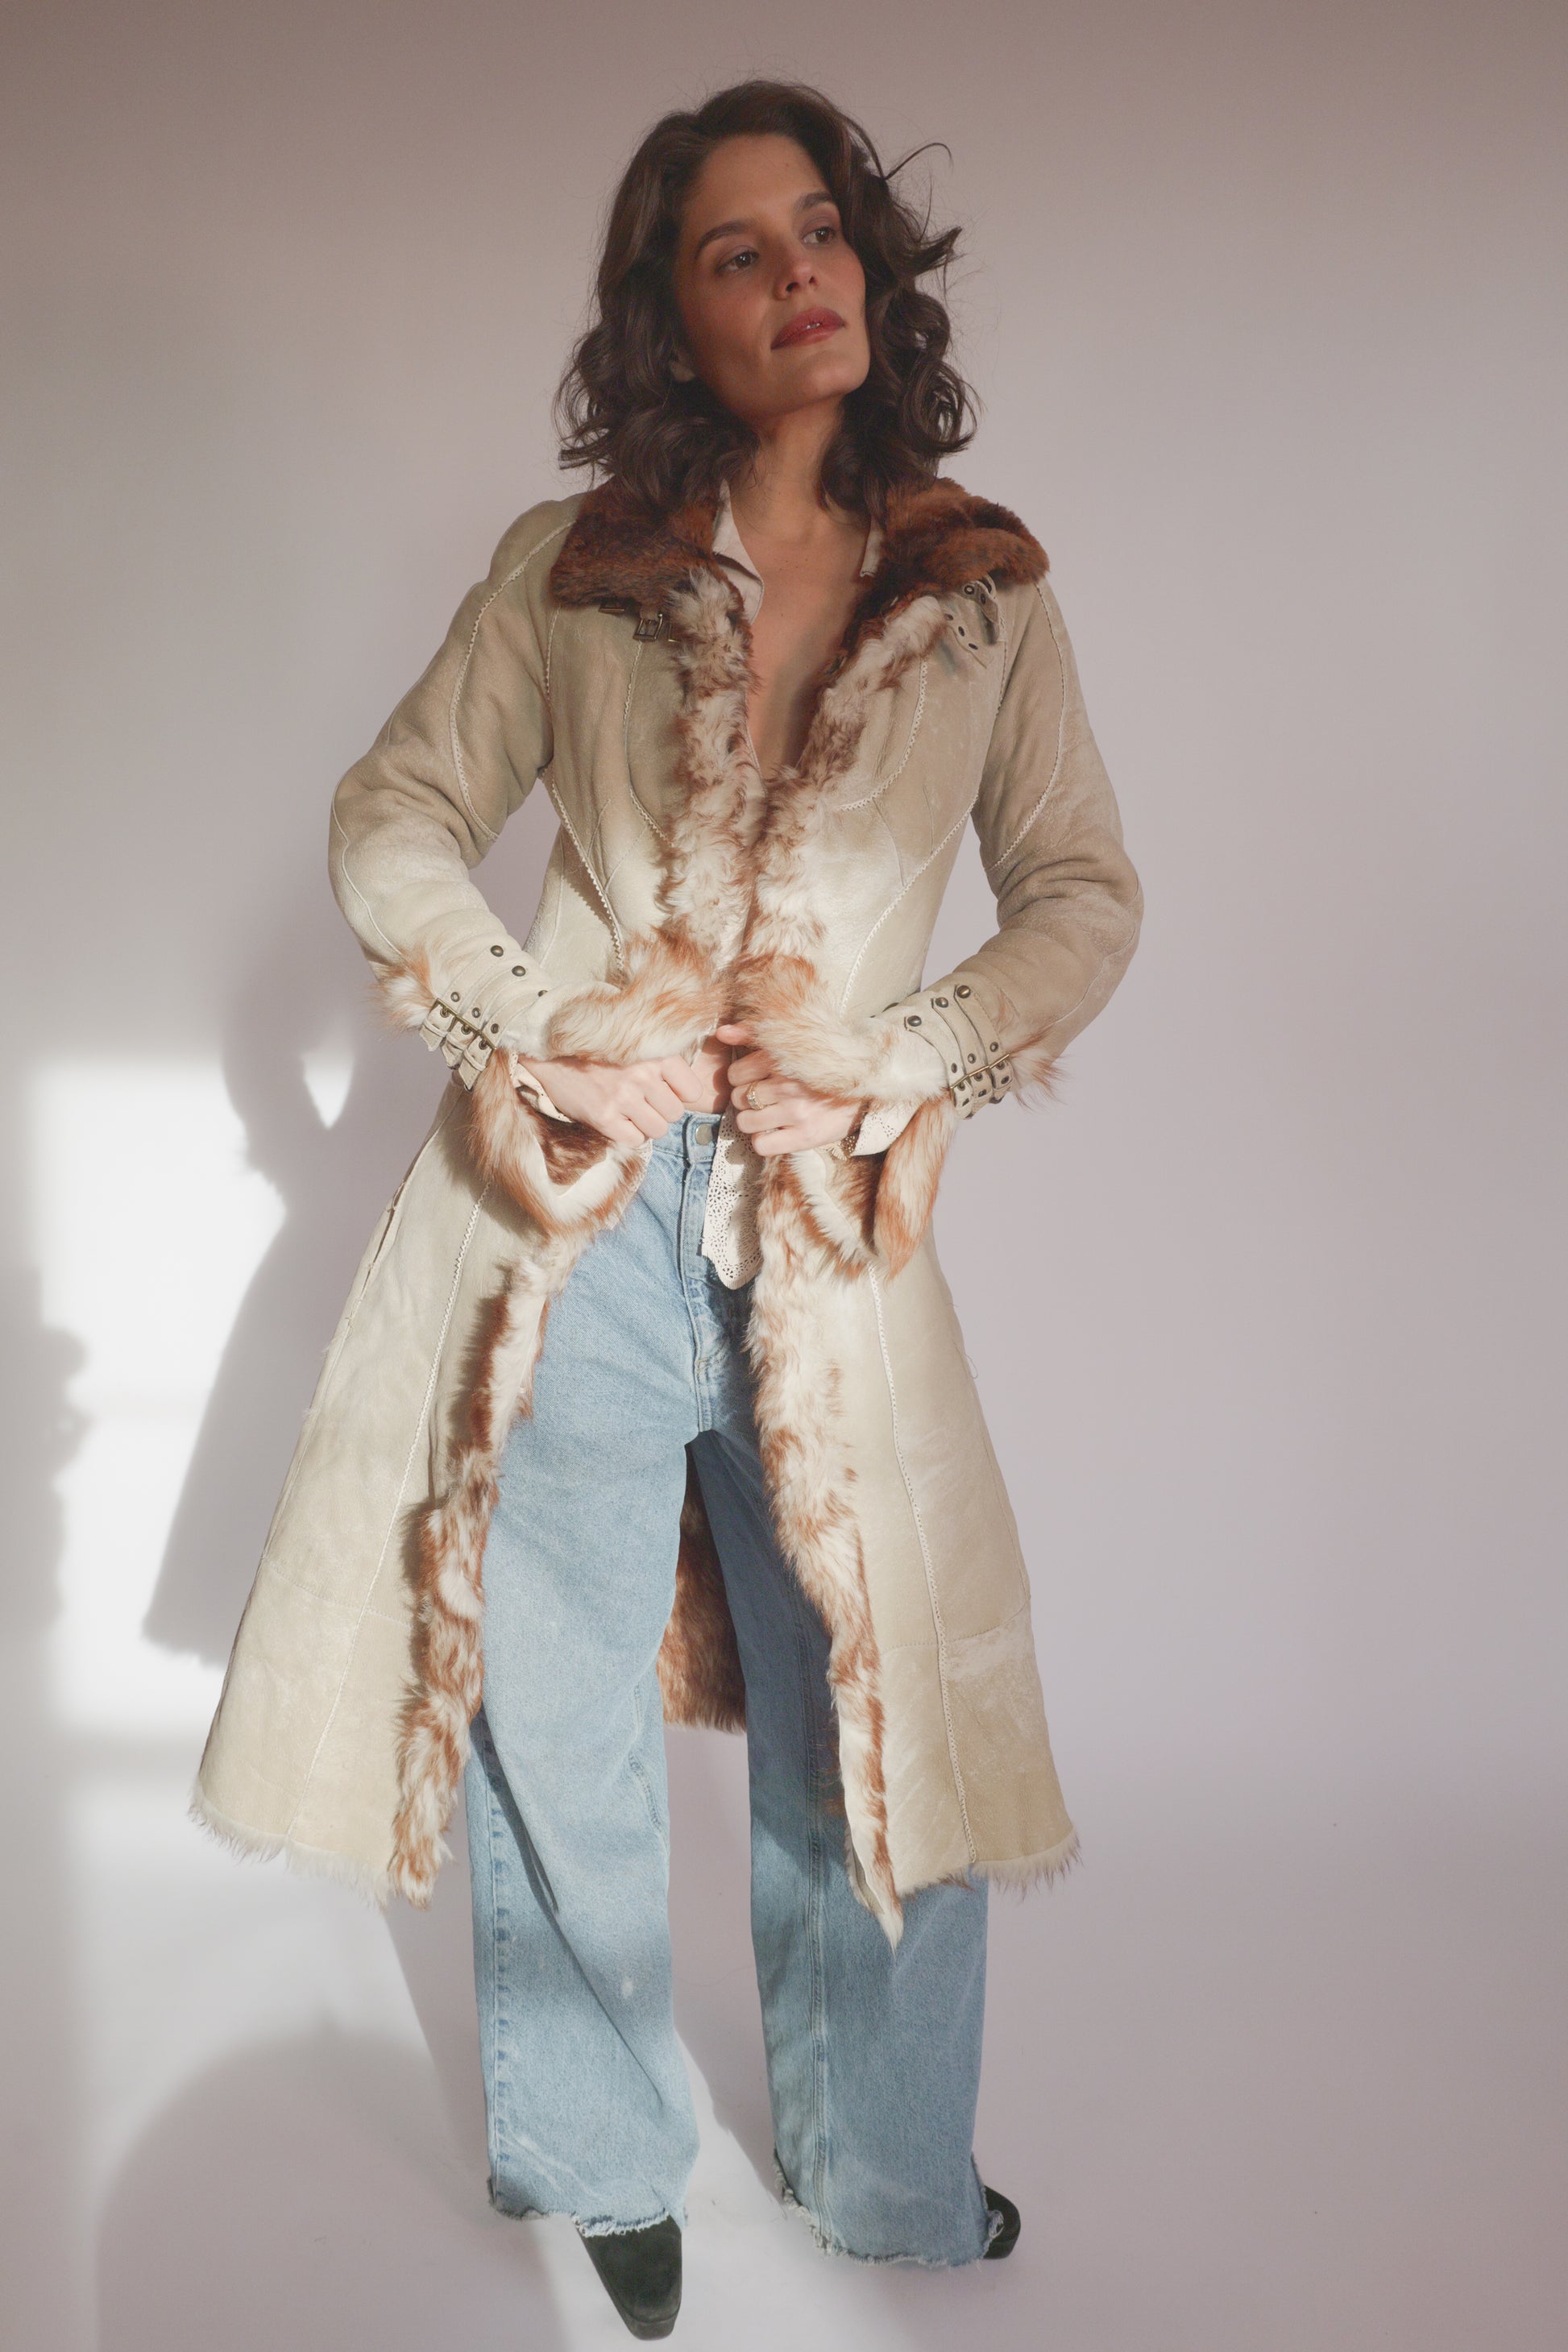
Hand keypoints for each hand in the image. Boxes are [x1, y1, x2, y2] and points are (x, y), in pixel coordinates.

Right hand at [514, 1052, 713, 1144]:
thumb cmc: (597, 1052)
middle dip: (661, 1112)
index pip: (693, 1091)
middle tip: (643, 1103)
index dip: (681, 1095)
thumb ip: (661, 1062)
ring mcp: (623, 1097)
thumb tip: (688, 1091)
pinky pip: (634, 1140)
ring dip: (646, 1126)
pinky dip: (628, 1135)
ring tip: (630, 1113)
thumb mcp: (634, 1046)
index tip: (666, 1092)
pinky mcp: (604, 1117)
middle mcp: (642, 1074)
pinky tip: (616, 1121)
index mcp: (655, 1053)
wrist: (551, 1056)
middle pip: (676, 1113)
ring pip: (658, 1130)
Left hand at [714, 1022, 865, 1156]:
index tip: (755, 1080)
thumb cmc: (822, 1067)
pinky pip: (761, 1145)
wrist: (866, 1090)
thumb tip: (721, 1033)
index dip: (741, 1079)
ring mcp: (796, 1112)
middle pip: (738, 1098)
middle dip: (746, 1100)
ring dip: (752, 1121)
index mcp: (784, 1059)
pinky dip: (762, 1141)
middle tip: (763, 1099)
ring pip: (745, 1122)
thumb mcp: (792, 1044)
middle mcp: (788, 1085)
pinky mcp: (805, 1136)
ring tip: (767, 1116)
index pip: (736, 1074)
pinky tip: (775, 1132)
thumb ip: (754, 1033)